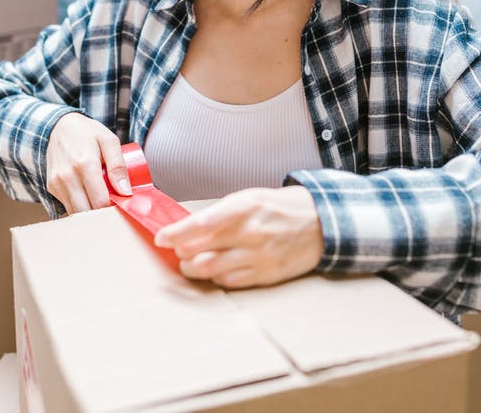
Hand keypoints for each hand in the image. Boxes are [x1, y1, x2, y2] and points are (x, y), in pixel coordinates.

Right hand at [45, 113, 131, 213]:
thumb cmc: (87, 133)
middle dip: (102, 212)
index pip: (100, 201)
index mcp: (84, 164)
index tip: (121, 202)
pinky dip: (79, 206)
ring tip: (101, 198)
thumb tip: (125, 192)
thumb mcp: (109, 141)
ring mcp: (56, 183)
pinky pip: (67, 205)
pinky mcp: (51, 187)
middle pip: (87, 212)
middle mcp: (67, 176)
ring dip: (90, 212)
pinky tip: (88, 195)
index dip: (113, 207)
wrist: (59, 126)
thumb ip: (118, 166)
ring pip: (76, 213)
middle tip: (113, 203)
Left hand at [153, 186, 323, 288]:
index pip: (200, 224)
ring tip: (191, 263)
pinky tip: (215, 270)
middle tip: (177, 250)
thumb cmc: (278, 208)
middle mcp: (250, 233)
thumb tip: (186, 228)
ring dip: (194, 269)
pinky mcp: (266, 275)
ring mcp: (258, 257)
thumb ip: (218, 213)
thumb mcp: (248, 198)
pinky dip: (215, 277)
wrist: (319, 223)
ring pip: (211, 271)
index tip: (161, 238)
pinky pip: (229, 282)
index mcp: (243, 208)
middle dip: (181, 254)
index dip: (175, 234)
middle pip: (200, 252)